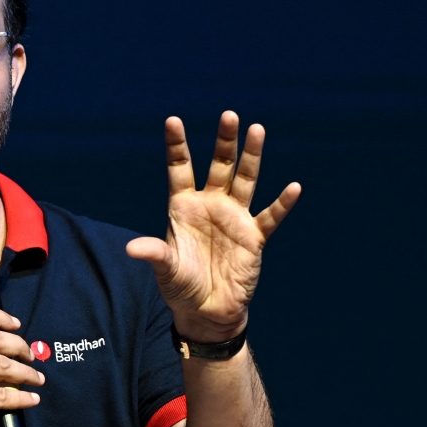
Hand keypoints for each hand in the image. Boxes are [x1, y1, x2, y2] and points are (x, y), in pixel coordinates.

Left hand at [126, 111, 300, 342]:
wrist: (207, 310)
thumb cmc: (181, 286)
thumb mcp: (165, 269)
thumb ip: (154, 254)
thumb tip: (132, 249)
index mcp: (183, 207)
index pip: (180, 168)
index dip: (177, 145)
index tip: (173, 120)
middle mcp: (210, 205)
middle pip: (218, 166)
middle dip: (224, 142)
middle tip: (229, 115)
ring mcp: (234, 219)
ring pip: (245, 180)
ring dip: (251, 157)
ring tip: (257, 130)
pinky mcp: (254, 238)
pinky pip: (270, 217)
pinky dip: (282, 204)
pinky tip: (293, 188)